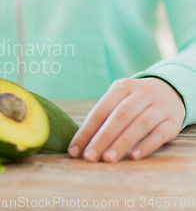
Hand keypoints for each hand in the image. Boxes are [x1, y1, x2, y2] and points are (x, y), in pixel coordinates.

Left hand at [67, 77, 184, 161]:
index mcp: (122, 87)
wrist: (169, 91)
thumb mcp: (118, 98)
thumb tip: (82, 142)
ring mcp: (160, 106)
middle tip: (89, 157)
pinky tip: (133, 156)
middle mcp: (142, 93)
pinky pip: (160, 134)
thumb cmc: (133, 101)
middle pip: (120, 116)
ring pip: (140, 125)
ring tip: (108, 159)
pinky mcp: (173, 121)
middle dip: (102, 138)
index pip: (100, 110)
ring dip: (122, 143)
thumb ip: (103, 115)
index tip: (74, 150)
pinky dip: (145, 146)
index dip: (86, 131)